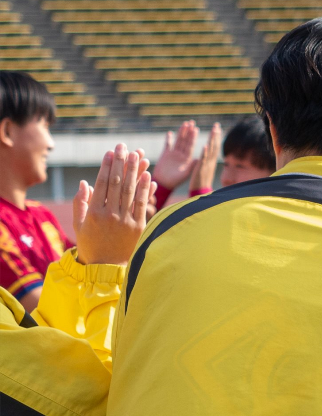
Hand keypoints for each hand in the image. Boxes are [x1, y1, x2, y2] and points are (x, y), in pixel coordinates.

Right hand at [73, 144, 152, 264]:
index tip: (111, 153)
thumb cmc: (91, 244)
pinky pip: (143, 205)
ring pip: (131, 192)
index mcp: (94, 213)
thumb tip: (84, 182)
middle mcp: (110, 215)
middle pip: (117, 184)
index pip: (102, 184)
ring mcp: (125, 221)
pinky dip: (146, 190)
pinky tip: (148, 176)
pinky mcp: (139, 227)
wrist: (106, 268)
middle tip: (124, 147)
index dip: (107, 167)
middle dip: (121, 163)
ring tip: (138, 155)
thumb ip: (80, 203)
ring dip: (135, 171)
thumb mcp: (79, 224)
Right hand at [152, 119, 198, 192]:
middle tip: (191, 122)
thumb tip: (200, 158)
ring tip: (184, 124)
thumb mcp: (185, 173)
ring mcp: (173, 154)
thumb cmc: (175, 181)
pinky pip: (167, 145)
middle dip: (188, 132)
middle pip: (185, 141)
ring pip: (178, 141)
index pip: (190, 145)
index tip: (196, 129)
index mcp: (187, 159)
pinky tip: (170, 133)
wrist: (164, 184)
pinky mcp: (165, 155)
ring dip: (181, 133)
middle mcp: (181, 155)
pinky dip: (169, 139)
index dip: (193, 137)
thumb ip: (192, 165)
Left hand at [192, 122, 221, 191]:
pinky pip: (203, 160)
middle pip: (214, 146)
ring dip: (212, 140)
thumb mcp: (205, 171)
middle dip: (215, 135)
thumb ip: (206, 163)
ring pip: (210, 151)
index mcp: (210, 162)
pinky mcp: (200, 170)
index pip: (214, 147)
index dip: (216, 138)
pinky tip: (205, 146)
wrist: (200, 193)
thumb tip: (207, 158)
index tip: (216, 129)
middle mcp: (210, 162)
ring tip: (213, 130)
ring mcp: (206, 165)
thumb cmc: (201, 184)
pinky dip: (204, 153)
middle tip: (216, 125)